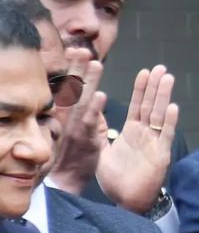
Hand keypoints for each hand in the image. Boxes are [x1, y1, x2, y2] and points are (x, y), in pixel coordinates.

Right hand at [48, 48, 107, 194]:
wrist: (64, 183)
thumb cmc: (70, 158)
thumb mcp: (77, 132)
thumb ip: (83, 116)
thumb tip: (89, 100)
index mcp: (68, 116)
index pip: (72, 89)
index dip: (76, 71)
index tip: (79, 52)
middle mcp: (69, 119)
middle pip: (74, 89)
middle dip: (79, 68)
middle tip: (83, 49)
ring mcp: (75, 128)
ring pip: (82, 101)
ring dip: (88, 82)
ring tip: (95, 63)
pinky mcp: (83, 141)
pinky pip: (89, 123)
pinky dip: (95, 109)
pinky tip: (100, 95)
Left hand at [97, 66, 179, 213]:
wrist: (126, 202)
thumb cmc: (117, 180)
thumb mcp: (103, 151)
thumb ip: (101, 131)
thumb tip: (92, 114)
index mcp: (132, 132)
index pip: (138, 106)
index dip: (141, 89)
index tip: (145, 72)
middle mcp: (145, 135)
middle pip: (151, 106)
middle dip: (155, 87)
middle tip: (161, 68)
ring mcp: (154, 143)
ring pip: (159, 115)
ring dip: (164, 97)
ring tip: (168, 78)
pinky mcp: (160, 155)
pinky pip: (164, 136)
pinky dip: (168, 122)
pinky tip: (173, 108)